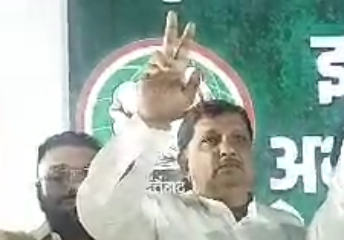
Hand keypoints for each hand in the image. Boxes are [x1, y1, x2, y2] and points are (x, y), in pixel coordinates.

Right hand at [138, 11, 200, 128]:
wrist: (153, 120)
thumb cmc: (171, 111)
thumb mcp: (188, 100)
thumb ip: (193, 85)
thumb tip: (197, 69)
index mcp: (179, 71)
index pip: (184, 51)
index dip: (187, 38)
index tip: (191, 24)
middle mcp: (168, 68)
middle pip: (170, 44)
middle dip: (172, 30)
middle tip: (174, 14)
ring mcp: (156, 70)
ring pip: (161, 54)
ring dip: (164, 58)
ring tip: (166, 69)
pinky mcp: (147, 75)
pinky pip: (153, 64)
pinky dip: (157, 63)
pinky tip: (159, 69)